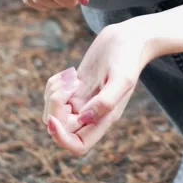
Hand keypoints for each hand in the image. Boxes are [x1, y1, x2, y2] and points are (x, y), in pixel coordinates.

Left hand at [43, 17, 154, 155]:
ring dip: (52, 95)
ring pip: (53, 113)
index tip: (54, 119)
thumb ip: (106, 101)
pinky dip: (54, 84)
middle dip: (54, 108)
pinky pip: (53, 95)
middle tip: (69, 86)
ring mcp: (82, 100)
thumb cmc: (129, 57)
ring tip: (70, 78)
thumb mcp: (123, 78)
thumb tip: (83, 118)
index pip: (78, 145)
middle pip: (60, 128)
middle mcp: (92, 113)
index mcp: (104, 118)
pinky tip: (70, 73)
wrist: (129, 37)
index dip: (61, 138)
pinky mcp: (75, 87)